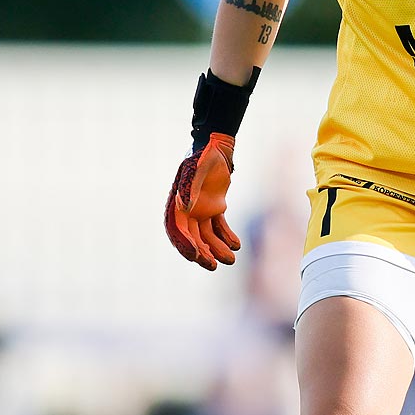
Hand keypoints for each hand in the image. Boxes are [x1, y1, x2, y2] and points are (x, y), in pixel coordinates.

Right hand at [164, 132, 240, 269]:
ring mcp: (200, 211)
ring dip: (217, 249)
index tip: (197, 256)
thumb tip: (184, 207)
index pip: (177, 230)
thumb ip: (189, 187)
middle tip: (213, 266)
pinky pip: (219, 227)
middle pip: (192, 238)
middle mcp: (187, 211)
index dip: (186, 244)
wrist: (216, 148)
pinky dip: (227, 237)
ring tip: (230, 259)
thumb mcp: (196, 169)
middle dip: (201, 253)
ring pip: (207, 236)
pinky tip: (237, 245)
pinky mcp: (214, 208)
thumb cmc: (202, 157)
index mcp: (177, 205)